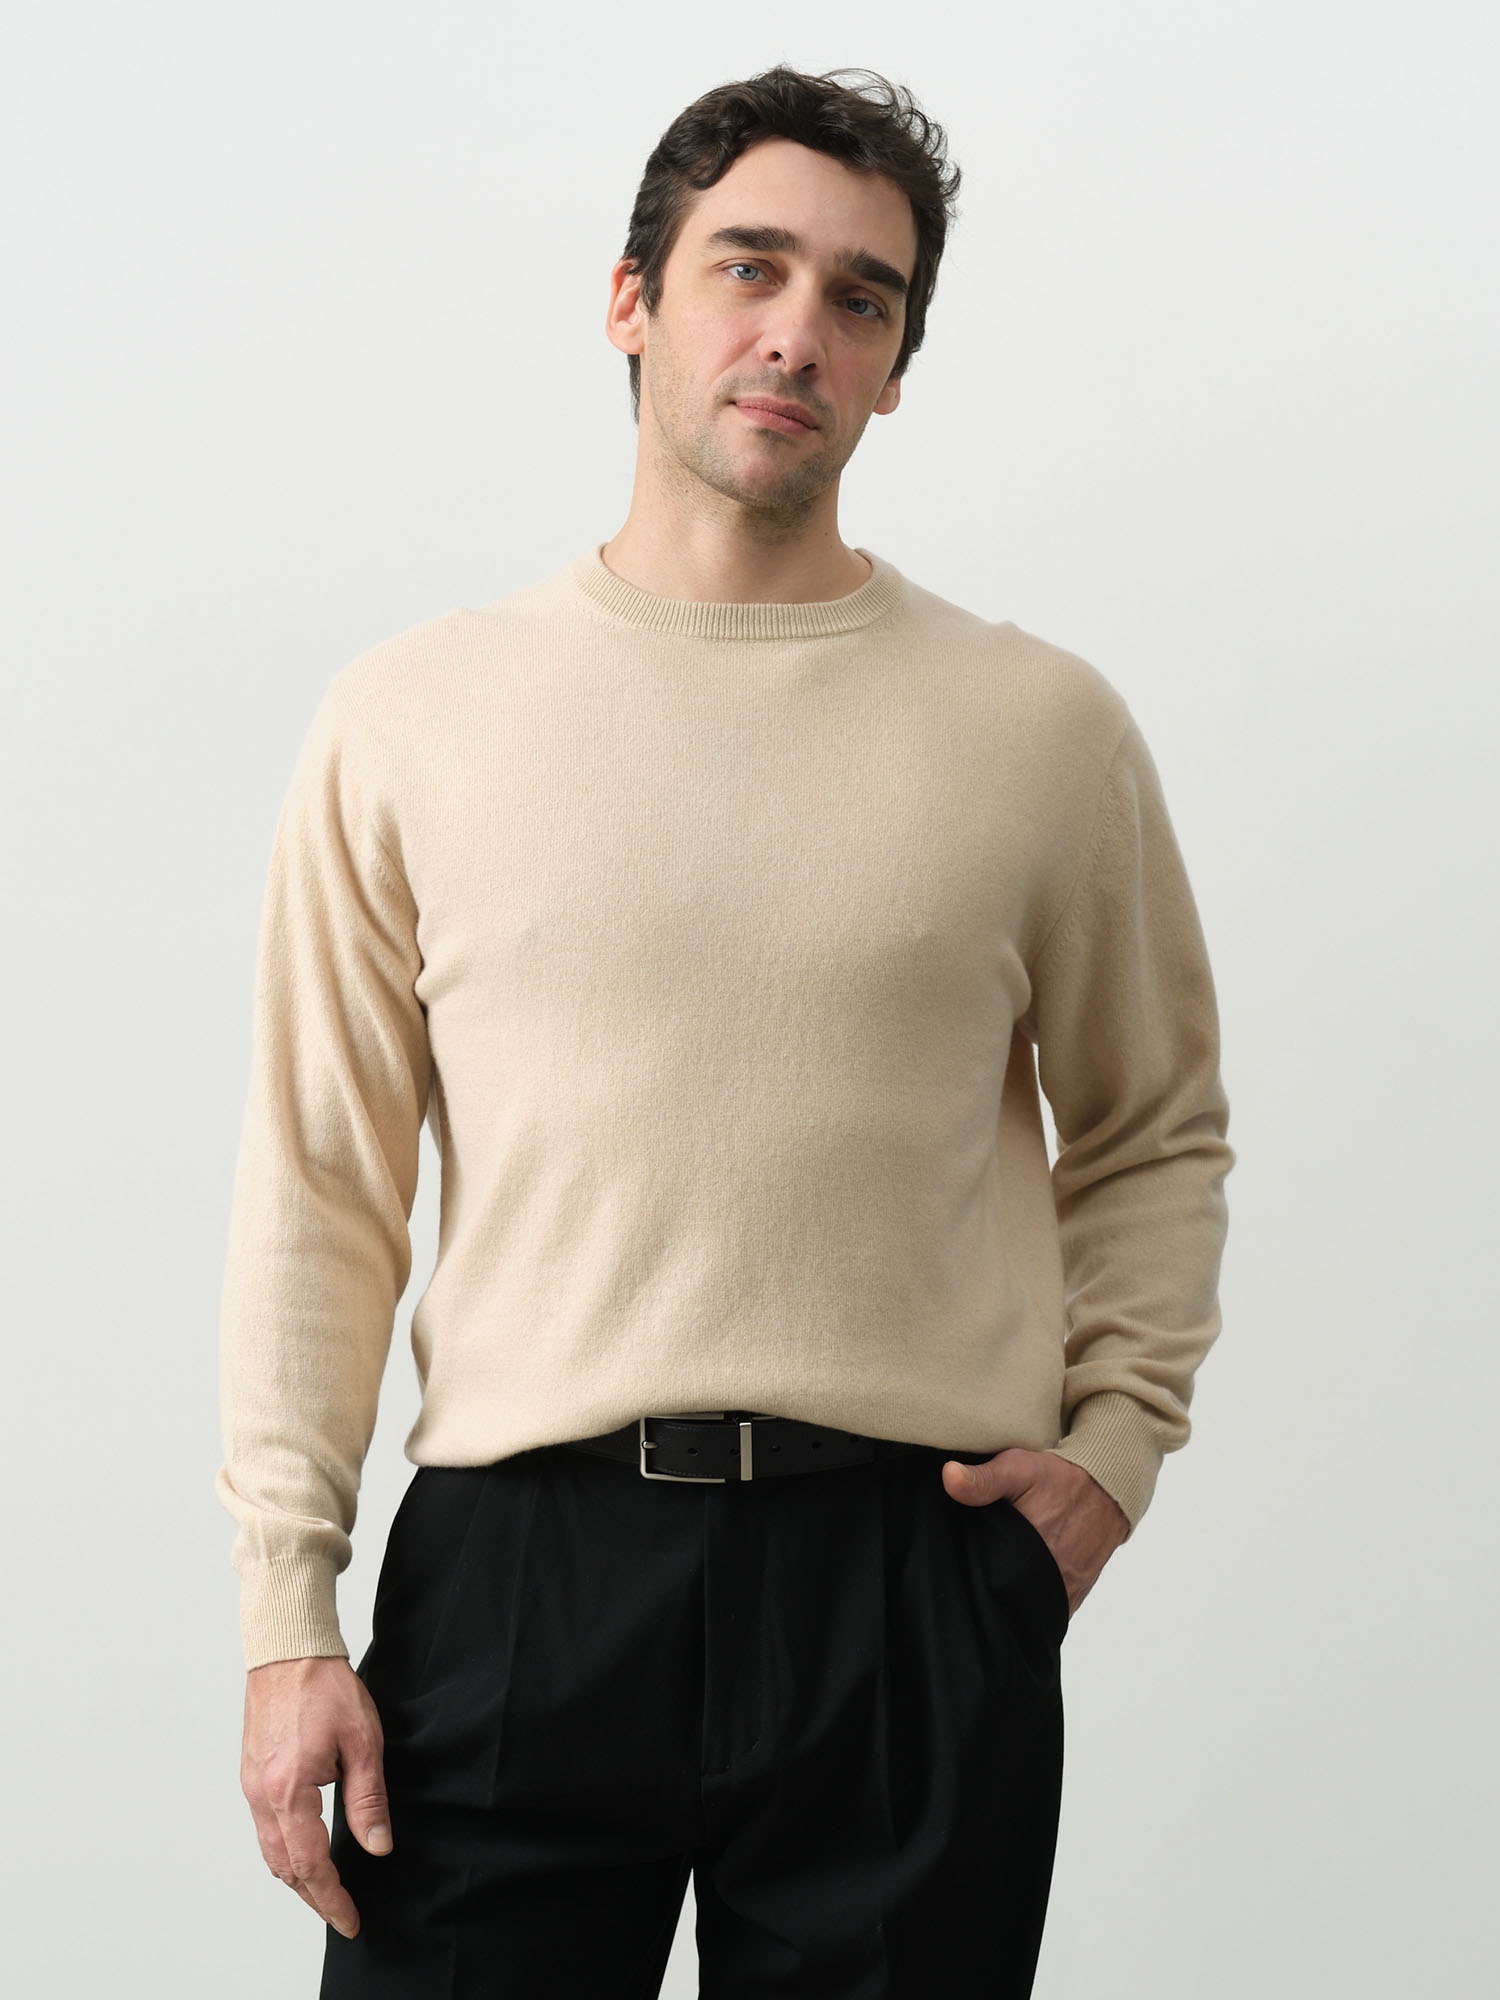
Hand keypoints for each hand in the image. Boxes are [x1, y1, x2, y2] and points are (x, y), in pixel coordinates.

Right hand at [241, 1655, 390, 1937]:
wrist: (288, 1650)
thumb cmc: (325, 1686)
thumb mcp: (362, 1740)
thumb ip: (367, 1798)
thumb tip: (377, 1846)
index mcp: (289, 1790)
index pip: (310, 1865)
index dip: (331, 1899)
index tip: (350, 1920)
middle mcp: (262, 1794)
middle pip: (284, 1867)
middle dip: (313, 1897)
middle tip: (342, 1913)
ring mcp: (252, 1785)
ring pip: (270, 1851)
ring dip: (296, 1877)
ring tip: (326, 1891)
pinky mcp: (251, 1774)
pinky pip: (264, 1828)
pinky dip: (284, 1851)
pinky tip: (304, 1850)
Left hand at [940, 1447, 1128, 1617]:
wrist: (1106, 1490)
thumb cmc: (1059, 1479)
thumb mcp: (1018, 1468)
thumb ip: (983, 1478)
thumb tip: (949, 1477)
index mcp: (1031, 1550)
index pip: (988, 1580)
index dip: (971, 1575)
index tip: (960, 1566)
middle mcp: (1050, 1578)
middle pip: (1007, 1598)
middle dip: (991, 1589)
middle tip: (976, 1574)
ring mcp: (1063, 1592)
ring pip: (1026, 1609)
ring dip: (1012, 1599)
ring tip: (996, 1584)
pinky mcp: (1073, 1597)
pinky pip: (1046, 1612)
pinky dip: (1032, 1605)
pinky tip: (1018, 1591)